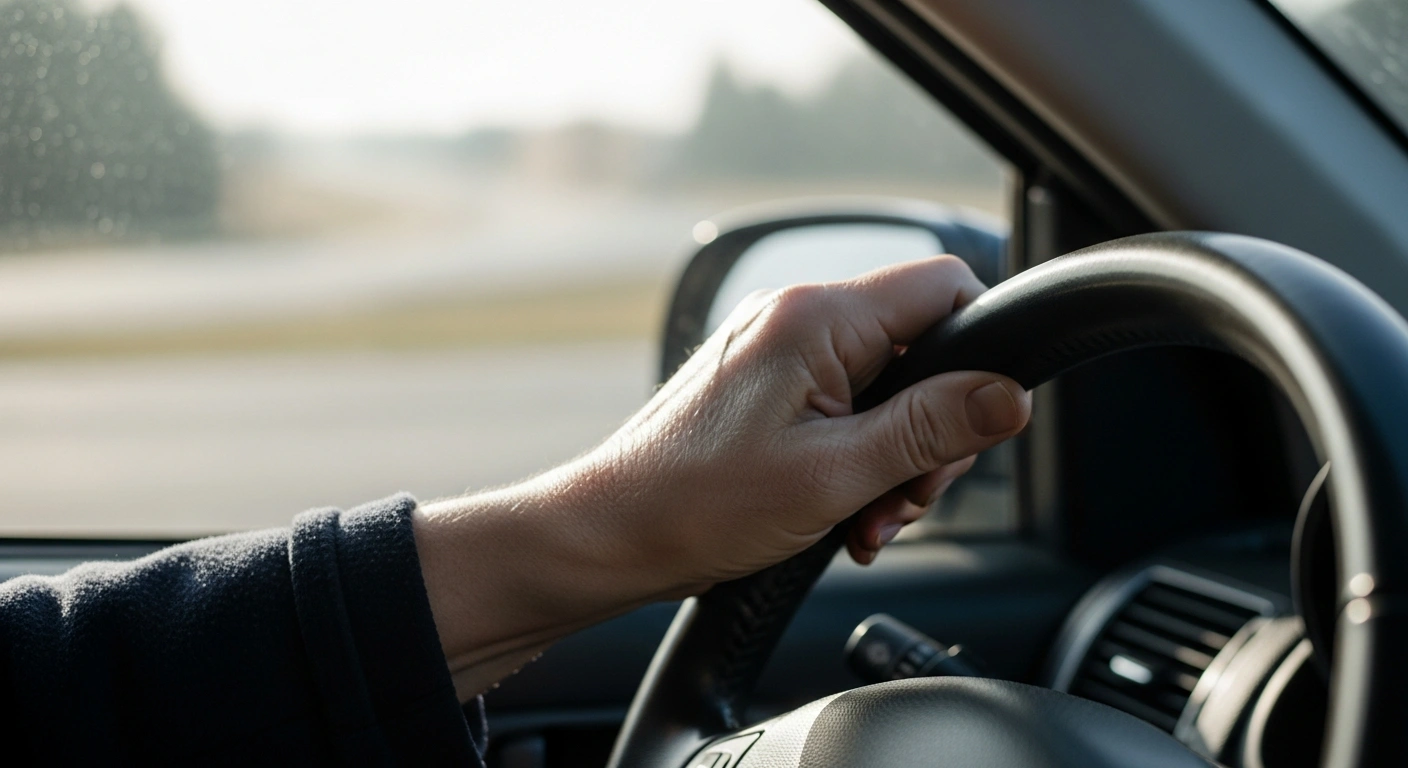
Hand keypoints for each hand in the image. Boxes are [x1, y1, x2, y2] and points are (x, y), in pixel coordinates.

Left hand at [572, 255, 1031, 588]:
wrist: (613, 534)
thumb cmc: (698, 503)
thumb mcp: (836, 474)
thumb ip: (930, 430)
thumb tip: (1008, 397)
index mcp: (816, 318)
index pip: (944, 286)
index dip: (982, 347)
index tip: (977, 420)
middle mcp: (795, 317)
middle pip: (920, 349)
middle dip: (931, 432)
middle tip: (905, 497)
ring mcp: (776, 350)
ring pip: (884, 387)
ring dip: (893, 459)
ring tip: (865, 518)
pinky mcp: (764, 385)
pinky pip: (842, 406)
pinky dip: (857, 459)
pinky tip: (843, 512)